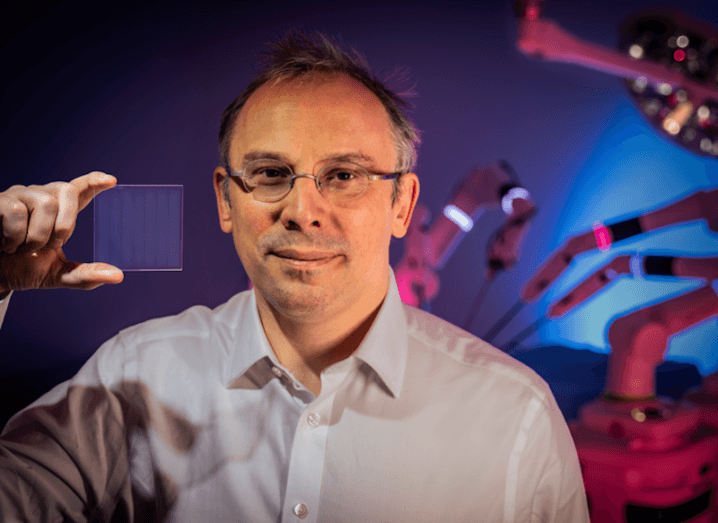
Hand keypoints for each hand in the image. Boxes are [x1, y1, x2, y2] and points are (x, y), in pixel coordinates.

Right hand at [0, 171, 123, 292]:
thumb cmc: (23, 266)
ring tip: (23, 247)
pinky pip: (16, 212)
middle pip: (67, 190)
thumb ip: (86, 275)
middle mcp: (40, 196)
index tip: (111, 181)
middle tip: (52, 245)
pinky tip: (5, 243)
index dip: (94, 181)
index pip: (80, 189)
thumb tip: (118, 276)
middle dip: (66, 223)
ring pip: (44, 204)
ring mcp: (18, 196)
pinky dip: (15, 236)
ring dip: (37, 236)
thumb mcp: (57, 274)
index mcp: (59, 211)